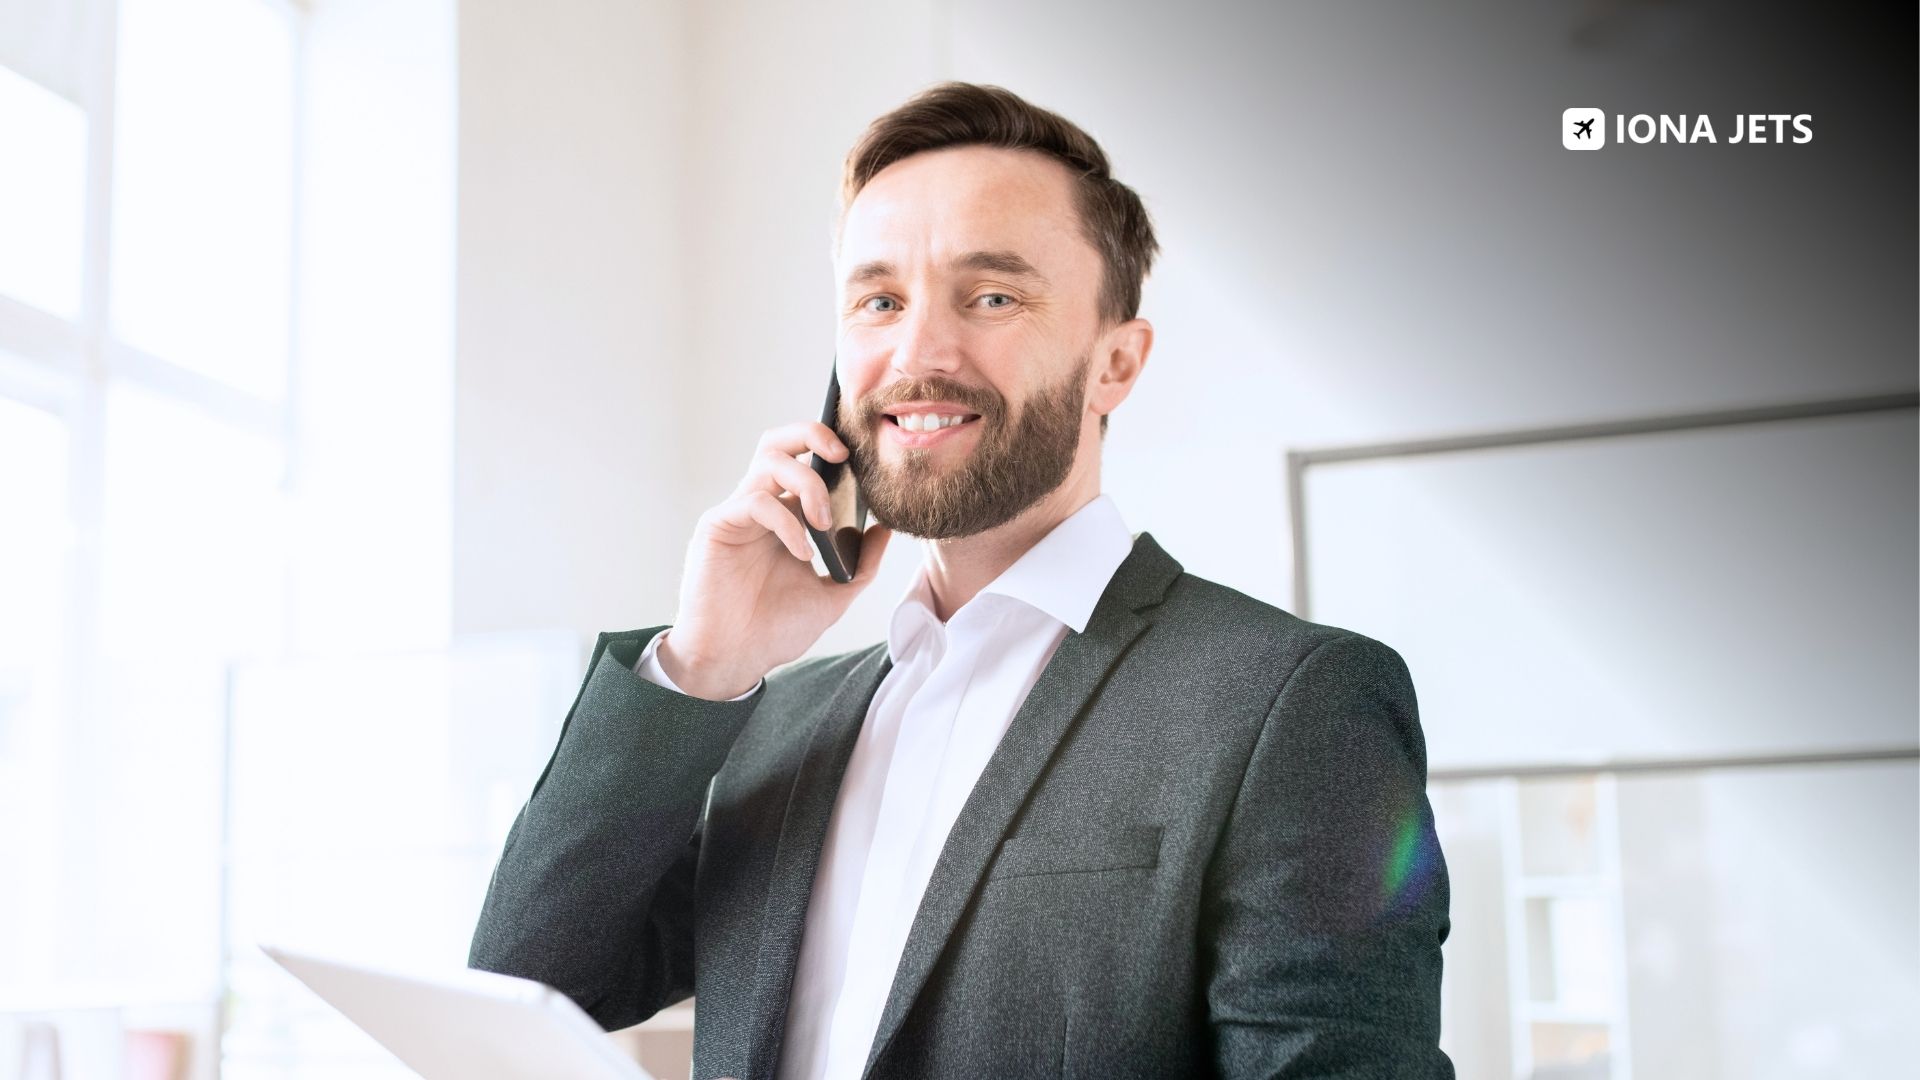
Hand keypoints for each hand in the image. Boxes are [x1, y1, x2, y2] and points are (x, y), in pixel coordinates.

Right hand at [658, 419, 892, 698]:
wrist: (735, 661)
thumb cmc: (775, 631)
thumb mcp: (833, 596)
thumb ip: (861, 564)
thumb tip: (885, 529)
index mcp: (786, 516)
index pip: (805, 461)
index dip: (830, 448)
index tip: (865, 459)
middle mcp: (761, 506)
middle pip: (779, 442)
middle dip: (812, 433)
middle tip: (844, 456)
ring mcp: (738, 513)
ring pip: (769, 460)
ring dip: (807, 483)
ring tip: (824, 522)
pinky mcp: (717, 525)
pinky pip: (756, 501)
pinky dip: (787, 522)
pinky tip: (803, 553)